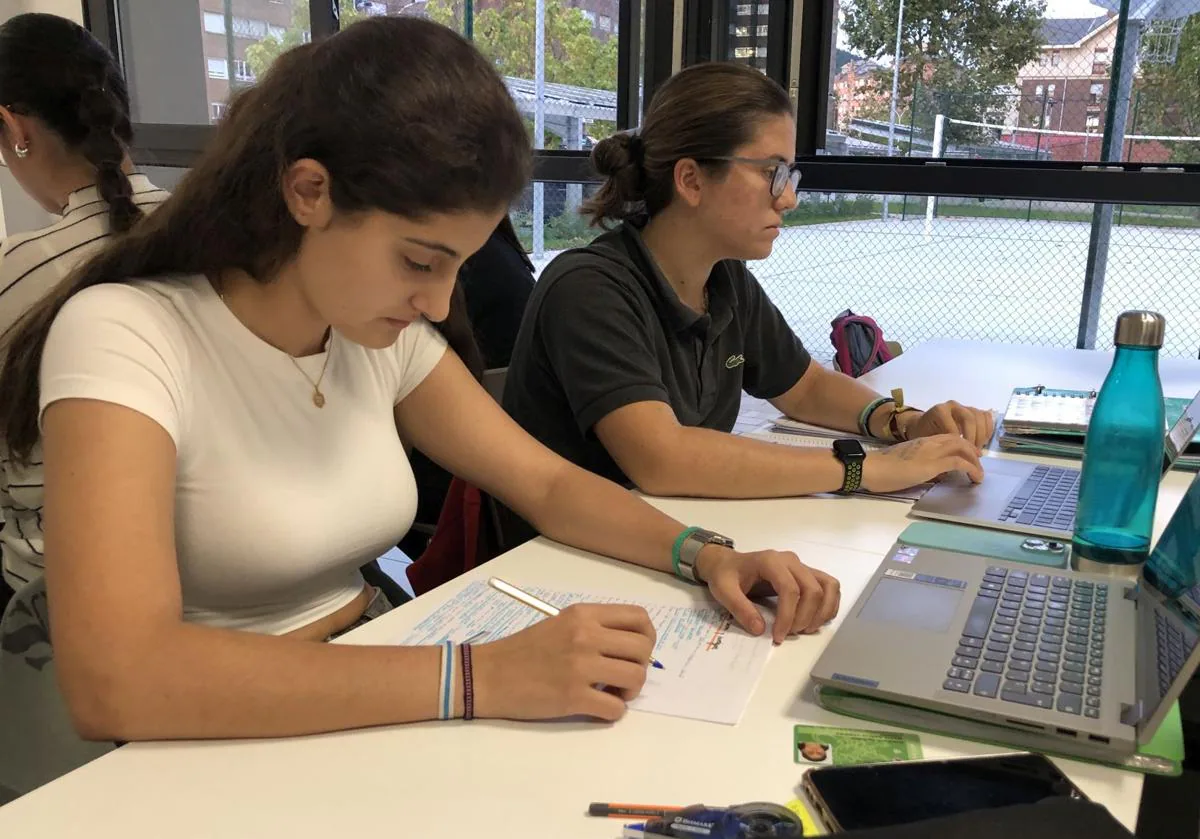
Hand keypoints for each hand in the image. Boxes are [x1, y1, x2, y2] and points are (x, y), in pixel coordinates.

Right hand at [471, 603, 655, 721]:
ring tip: (612, 693)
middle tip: (622, 676)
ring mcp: (580, 667)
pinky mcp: (573, 697)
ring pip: (636, 678)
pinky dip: (613, 712)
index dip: (647, 637)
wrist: (488, 675)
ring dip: (630, 691)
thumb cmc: (523, 650)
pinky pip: (616, 709)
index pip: (639, 617)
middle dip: (641, 666)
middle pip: (643, 648)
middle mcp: (586, 636)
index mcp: (584, 615)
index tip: (636, 651)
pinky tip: (597, 707)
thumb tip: (631, 648)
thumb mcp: (561, 624)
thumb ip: (595, 629)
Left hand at [697, 547, 841, 643]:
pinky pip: (829, 586)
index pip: (790, 589)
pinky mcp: (807, 573)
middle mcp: (791, 561)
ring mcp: (802, 566)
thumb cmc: (725, 575)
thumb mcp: (723, 591)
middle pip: (813, 589)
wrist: (727, 563)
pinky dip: (829, 605)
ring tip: (805, 629)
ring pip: (828, 586)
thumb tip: (760, 630)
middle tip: (790, 634)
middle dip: (805, 617)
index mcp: (770, 561)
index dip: (787, 616)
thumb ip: (740, 608)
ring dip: (822, 612)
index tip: (778, 636)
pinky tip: (816, 620)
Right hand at [862, 434, 983, 492]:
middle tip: (978, 464)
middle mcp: (929, 443)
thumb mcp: (903, 462)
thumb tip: (928, 473)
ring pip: (963, 448)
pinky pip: (959, 463)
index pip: (947, 438)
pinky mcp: (933, 464)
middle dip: (972, 451)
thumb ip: (917, 463)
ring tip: (979, 474)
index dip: (961, 446)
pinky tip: (975, 478)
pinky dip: (972, 469)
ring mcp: (932, 452)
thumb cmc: (880, 468)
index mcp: (921, 441)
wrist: (870, 467)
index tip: (967, 457)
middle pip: (959, 440)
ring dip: (975, 461)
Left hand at [901, 400, 994, 447]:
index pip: (954, 426)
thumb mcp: (926, 440)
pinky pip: (986, 417)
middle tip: (973, 454)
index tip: (961, 456)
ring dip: (982, 435)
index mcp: (939, 411)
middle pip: (969, 418)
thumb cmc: (924, 434)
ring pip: (980, 417)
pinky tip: (983, 442)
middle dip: (973, 438)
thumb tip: (950, 464)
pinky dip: (987, 430)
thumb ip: (938, 447)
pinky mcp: (973, 410)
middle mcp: (952, 405)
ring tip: (977, 450)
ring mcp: (964, 406)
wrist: (925, 424)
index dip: (959, 443)